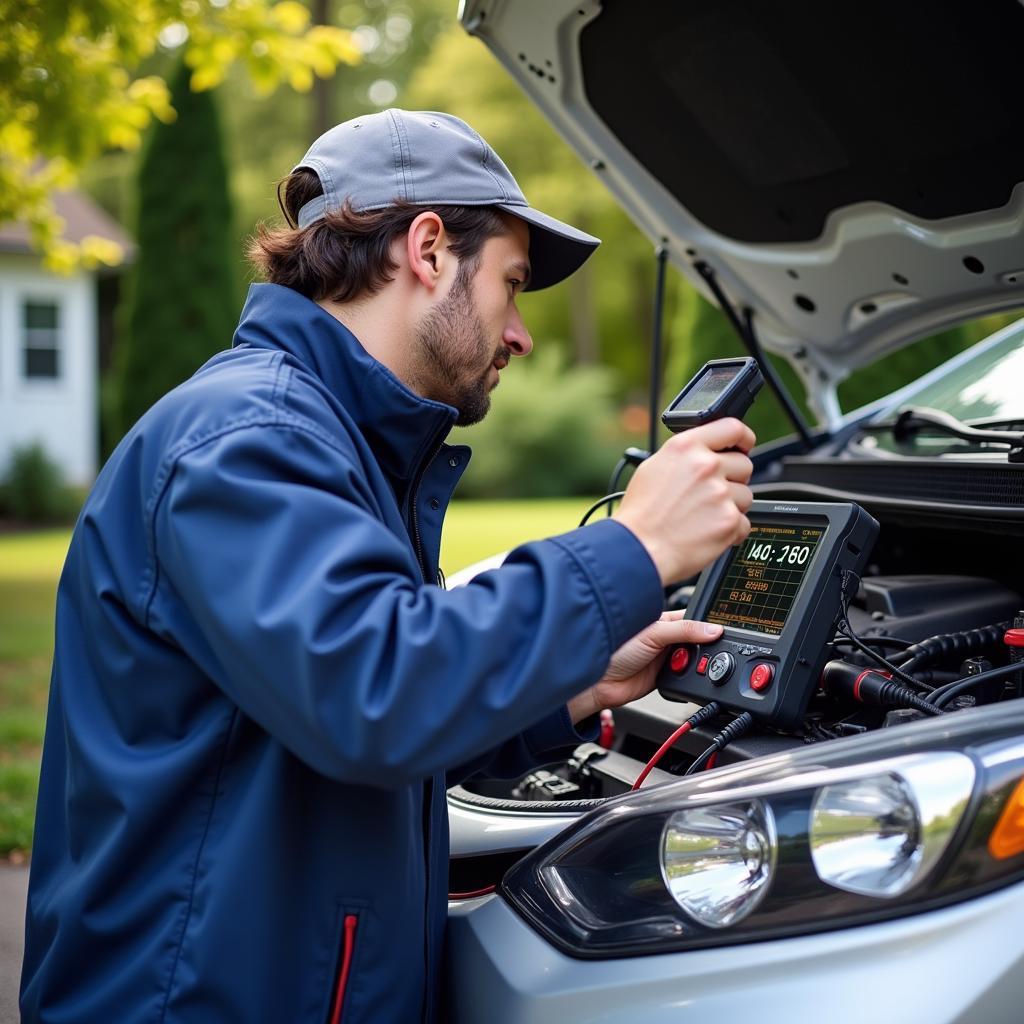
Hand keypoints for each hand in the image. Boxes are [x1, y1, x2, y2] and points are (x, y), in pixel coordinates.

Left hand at [567, 614, 723, 723]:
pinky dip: (689, 679)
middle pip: (698, 641)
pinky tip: (683, 676)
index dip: (709, 623)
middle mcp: (667, 638)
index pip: (694, 619)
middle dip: (704, 647)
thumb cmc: (614, 648)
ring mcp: (666, 658)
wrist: (599, 682)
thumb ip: (684, 630)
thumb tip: (713, 629)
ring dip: (695, 664)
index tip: (724, 629)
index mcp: (664, 620)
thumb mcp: (653, 634)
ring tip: (687, 663)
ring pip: (695, 661)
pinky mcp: (666, 677)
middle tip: (705, 650)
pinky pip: (686, 678)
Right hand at [613, 418, 754, 585]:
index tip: (743, 446)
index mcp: (686, 447)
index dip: (742, 439)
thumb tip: (705, 453)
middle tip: (710, 495)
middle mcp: (705, 466)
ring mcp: (720, 493)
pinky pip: (744, 523)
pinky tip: (707, 532)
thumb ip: (685, 456)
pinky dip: (730, 531)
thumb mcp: (654, 468)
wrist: (639, 549)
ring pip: (746, 496)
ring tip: (703, 516)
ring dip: (731, 507)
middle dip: (733, 480)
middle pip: (745, 465)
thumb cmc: (641, 514)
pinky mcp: (728, 521)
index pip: (732, 428)